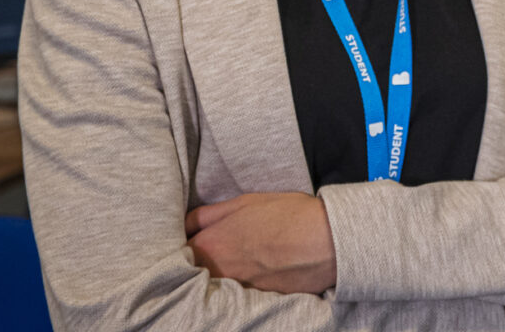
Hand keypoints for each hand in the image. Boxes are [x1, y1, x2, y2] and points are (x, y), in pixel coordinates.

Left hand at [185, 192, 337, 294]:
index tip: (192, 242)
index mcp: (209, 246)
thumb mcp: (245, 202)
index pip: (178, 253)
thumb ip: (209, 214)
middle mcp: (217, 273)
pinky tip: (260, 273)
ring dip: (222, 277)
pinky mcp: (258, 301)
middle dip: (199, 265)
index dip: (184, 247)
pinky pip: (240, 295)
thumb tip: (187, 223)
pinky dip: (244, 286)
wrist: (326, 240)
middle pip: (195, 275)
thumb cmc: (287, 215)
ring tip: (242, 262)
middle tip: (217, 252)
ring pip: (217, 287)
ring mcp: (237, 291)